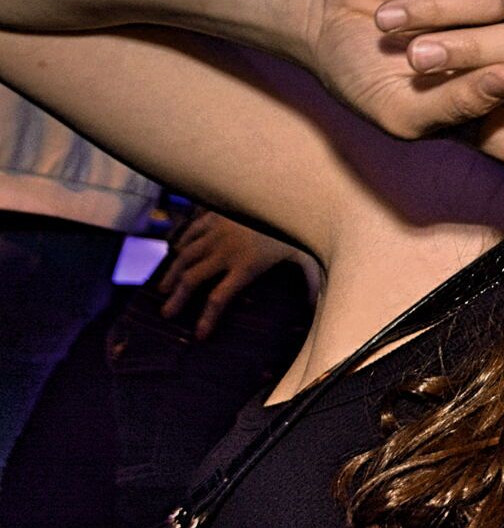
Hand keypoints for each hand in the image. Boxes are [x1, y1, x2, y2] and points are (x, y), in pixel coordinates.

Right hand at [155, 210, 305, 338]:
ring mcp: (217, 232)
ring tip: (163, 289)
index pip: (220, 299)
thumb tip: (315, 306)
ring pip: (185, 255)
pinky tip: (175, 252)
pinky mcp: (215, 216)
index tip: (199, 335)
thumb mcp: (307, 256)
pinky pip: (191, 232)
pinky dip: (181, 243)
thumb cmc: (298, 226)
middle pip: (193, 279)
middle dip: (178, 299)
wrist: (286, 192)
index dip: (207, 319)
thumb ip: (310, 282)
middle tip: (166, 313)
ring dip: (172, 273)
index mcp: (246, 266)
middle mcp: (226, 251)